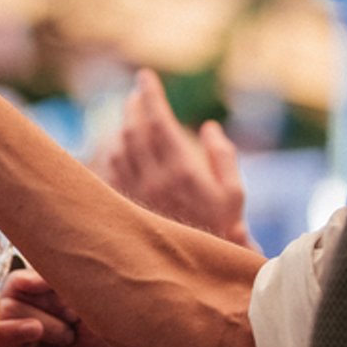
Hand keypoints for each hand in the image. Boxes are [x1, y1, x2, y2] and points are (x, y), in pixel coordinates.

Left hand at [100, 69, 252, 249]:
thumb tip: (207, 127)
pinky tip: (118, 147)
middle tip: (137, 95)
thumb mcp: (235, 192)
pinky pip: (111, 170)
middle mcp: (154, 179)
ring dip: (121, 127)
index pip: (158, 122)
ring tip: (129, 117)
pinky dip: (113, 152)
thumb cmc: (223, 229)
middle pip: (133, 130)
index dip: (150, 95)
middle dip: (133, 107)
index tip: (145, 76)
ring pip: (118, 148)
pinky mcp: (125, 205)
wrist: (198, 270)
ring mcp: (135, 193)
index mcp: (182, 171)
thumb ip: (223, 156)